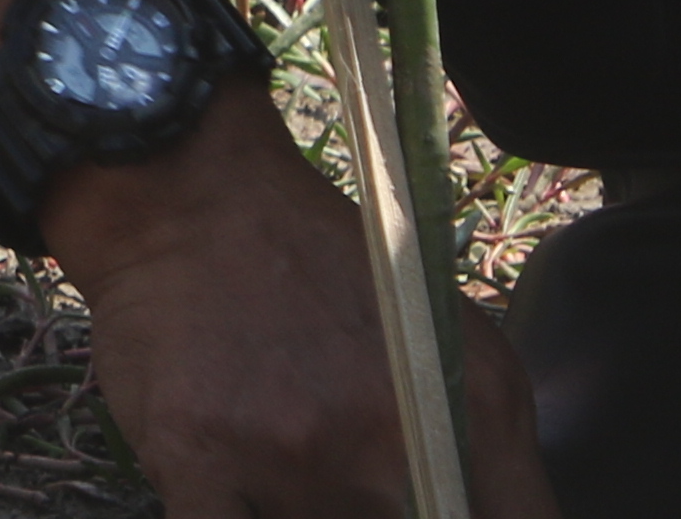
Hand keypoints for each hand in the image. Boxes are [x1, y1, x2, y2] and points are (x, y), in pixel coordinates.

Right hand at [46, 89, 556, 514]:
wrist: (188, 194)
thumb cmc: (321, 263)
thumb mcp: (451, 340)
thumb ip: (492, 454)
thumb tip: (477, 518)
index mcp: (472, 417)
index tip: (441, 507)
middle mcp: (390, 449)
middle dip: (374, 504)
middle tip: (345, 459)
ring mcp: (291, 458)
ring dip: (302, 506)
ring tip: (280, 446)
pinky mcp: (193, 459)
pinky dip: (228, 512)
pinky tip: (226, 480)